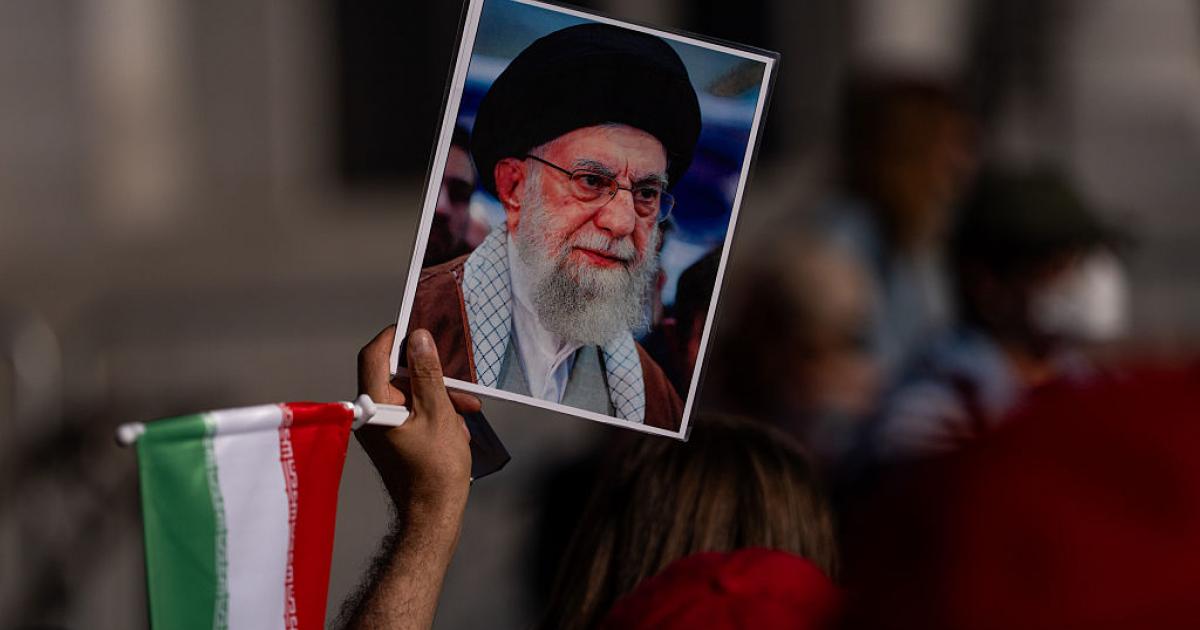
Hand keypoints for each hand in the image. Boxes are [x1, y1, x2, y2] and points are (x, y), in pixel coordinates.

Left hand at [356, 326, 480, 509]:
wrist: (432, 516)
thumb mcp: (439, 413)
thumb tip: (419, 338)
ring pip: (406, 395)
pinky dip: (432, 411)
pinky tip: (457, 423)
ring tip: (467, 406)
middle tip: (457, 373)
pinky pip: (409, 412)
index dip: (394, 337)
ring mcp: (378, 429)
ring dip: (437, 394)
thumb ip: (427, 373)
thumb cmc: (436, 468)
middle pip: (393, 375)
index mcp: (375, 407)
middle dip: (429, 372)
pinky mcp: (390, 439)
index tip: (418, 328)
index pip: (373, 355)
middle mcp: (369, 415)